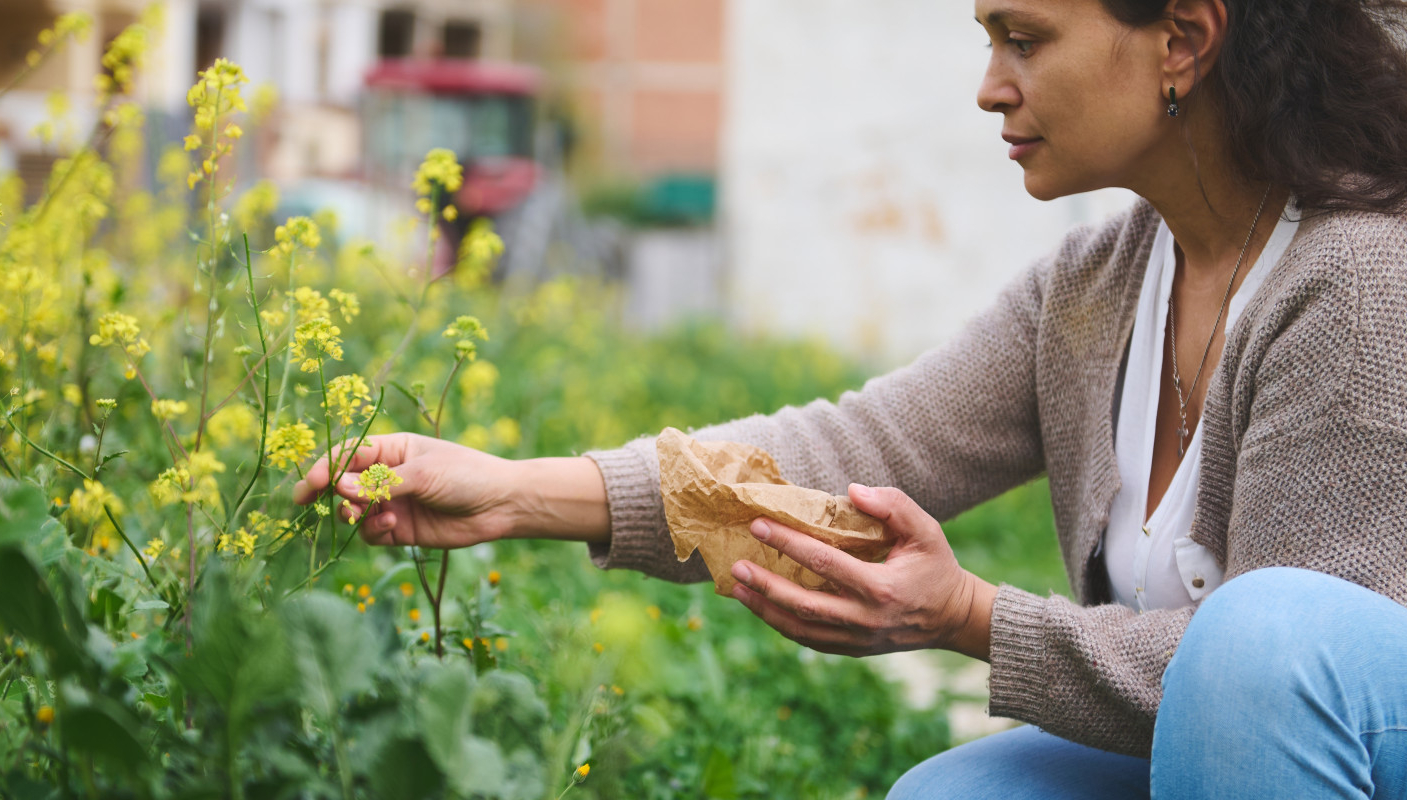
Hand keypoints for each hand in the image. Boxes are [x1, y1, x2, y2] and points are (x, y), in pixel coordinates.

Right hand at [293, 433, 521, 548]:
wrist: (500, 504)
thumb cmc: (466, 475)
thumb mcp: (423, 473)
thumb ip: (382, 484)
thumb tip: (338, 487)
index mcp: (392, 449)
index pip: (348, 455)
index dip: (326, 467)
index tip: (311, 484)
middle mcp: (387, 476)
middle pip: (343, 484)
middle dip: (326, 493)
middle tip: (309, 504)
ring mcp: (393, 504)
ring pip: (353, 512)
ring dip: (352, 514)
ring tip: (364, 514)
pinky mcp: (401, 530)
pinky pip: (371, 534)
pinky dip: (373, 532)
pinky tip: (391, 526)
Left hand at [729, 484, 997, 660]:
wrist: (954, 618)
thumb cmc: (936, 567)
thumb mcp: (926, 530)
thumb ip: (893, 505)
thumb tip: (851, 491)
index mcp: (882, 589)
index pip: (825, 563)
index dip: (789, 543)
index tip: (759, 525)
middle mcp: (865, 620)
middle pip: (804, 605)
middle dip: (766, 585)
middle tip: (737, 565)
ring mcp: (857, 640)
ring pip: (801, 630)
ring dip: (765, 610)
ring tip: (737, 588)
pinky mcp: (852, 650)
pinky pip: (809, 641)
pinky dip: (781, 625)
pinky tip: (760, 606)